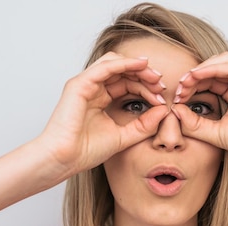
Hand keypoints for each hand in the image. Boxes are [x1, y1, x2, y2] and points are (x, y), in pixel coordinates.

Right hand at [39, 52, 169, 175]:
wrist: (64, 159)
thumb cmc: (85, 151)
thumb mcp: (124, 136)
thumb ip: (144, 125)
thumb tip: (163, 110)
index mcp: (100, 99)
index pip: (127, 84)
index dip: (146, 88)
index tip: (162, 99)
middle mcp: (92, 88)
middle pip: (123, 71)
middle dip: (145, 75)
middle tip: (161, 84)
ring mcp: (85, 84)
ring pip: (115, 63)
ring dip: (137, 67)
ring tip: (154, 77)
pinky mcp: (79, 84)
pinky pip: (105, 67)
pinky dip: (125, 63)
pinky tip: (141, 66)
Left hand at [171, 52, 227, 166]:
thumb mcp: (215, 134)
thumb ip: (195, 124)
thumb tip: (175, 111)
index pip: (209, 81)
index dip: (190, 86)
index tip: (176, 99)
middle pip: (213, 69)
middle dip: (193, 77)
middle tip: (178, 89)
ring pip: (222, 61)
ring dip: (201, 69)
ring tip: (186, 81)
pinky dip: (213, 68)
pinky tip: (198, 76)